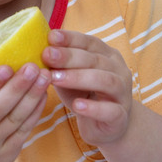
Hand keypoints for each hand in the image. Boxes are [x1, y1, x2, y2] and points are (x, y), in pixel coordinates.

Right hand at [0, 63, 50, 161]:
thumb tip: (2, 56)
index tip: (6, 66)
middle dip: (17, 87)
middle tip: (33, 66)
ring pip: (13, 120)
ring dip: (31, 96)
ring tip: (44, 76)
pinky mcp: (5, 156)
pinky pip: (23, 131)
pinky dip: (35, 112)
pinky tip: (43, 94)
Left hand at [42, 30, 132, 146]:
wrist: (105, 125)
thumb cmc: (83, 93)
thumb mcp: (69, 74)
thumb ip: (58, 63)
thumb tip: (38, 48)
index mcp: (105, 54)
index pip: (89, 42)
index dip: (70, 38)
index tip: (51, 37)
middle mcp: (118, 69)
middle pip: (95, 59)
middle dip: (69, 56)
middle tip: (47, 56)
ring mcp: (123, 92)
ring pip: (105, 81)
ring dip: (79, 77)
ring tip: (55, 78)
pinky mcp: (121, 116)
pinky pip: (111, 110)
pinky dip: (93, 108)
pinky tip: (76, 105)